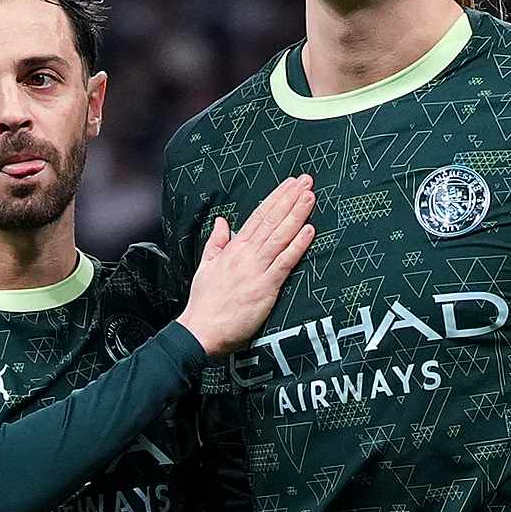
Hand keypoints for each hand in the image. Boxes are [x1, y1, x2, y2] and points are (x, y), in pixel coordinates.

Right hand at [173, 175, 320, 355]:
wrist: (200, 330)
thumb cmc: (204, 303)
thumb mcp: (205, 266)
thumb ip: (216, 242)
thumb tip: (221, 221)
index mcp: (233, 249)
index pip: (258, 217)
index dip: (275, 199)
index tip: (289, 185)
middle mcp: (245, 255)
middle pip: (271, 221)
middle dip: (290, 199)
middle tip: (306, 181)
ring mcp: (255, 270)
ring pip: (279, 236)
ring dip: (296, 215)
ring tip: (310, 197)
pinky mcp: (264, 288)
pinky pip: (284, 262)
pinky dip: (297, 245)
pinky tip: (309, 231)